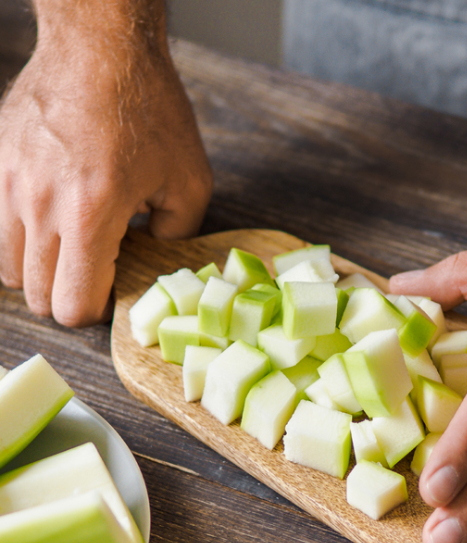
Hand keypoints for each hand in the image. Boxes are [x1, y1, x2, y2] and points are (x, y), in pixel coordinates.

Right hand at [0, 20, 211, 325]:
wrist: (100, 48)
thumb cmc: (150, 112)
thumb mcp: (190, 183)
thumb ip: (177, 237)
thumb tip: (155, 260)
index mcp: (90, 217)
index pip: (72, 306)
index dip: (96, 311)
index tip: (113, 293)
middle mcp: (39, 207)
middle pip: (37, 296)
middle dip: (70, 297)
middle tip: (98, 275)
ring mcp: (9, 185)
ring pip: (9, 268)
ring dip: (43, 273)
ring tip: (75, 249)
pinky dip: (24, 240)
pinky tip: (54, 220)